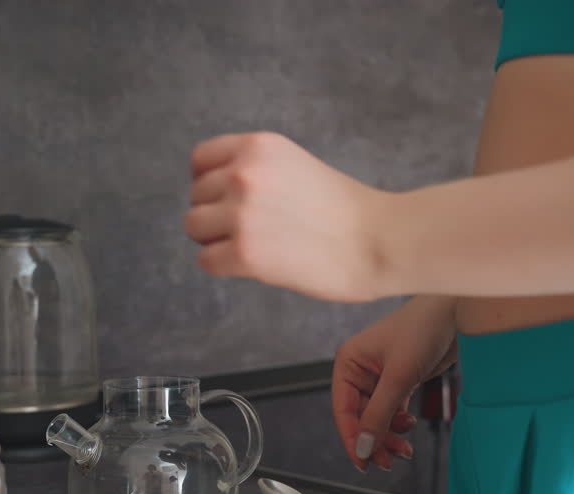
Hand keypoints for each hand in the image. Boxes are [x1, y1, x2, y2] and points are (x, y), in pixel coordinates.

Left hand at [185, 132, 388, 302]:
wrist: (379, 240)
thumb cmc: (344, 210)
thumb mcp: (294, 166)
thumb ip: (255, 171)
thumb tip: (212, 194)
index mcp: (258, 147)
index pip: (199, 160)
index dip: (208, 183)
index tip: (228, 200)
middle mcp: (244, 174)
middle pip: (195, 198)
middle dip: (216, 215)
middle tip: (254, 230)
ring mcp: (242, 213)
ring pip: (194, 228)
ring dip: (216, 241)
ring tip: (253, 246)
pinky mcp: (244, 252)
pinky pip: (206, 261)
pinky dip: (224, 267)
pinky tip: (255, 265)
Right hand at [332, 296, 457, 471]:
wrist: (456, 312)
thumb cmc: (423, 329)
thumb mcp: (399, 376)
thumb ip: (380, 415)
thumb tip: (364, 448)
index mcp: (348, 362)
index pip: (343, 409)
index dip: (352, 438)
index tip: (363, 462)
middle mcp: (360, 369)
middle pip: (360, 417)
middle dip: (374, 439)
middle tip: (387, 461)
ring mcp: (379, 376)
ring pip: (377, 417)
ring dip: (388, 435)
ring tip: (404, 450)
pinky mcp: (399, 381)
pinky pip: (392, 411)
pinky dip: (399, 424)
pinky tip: (409, 428)